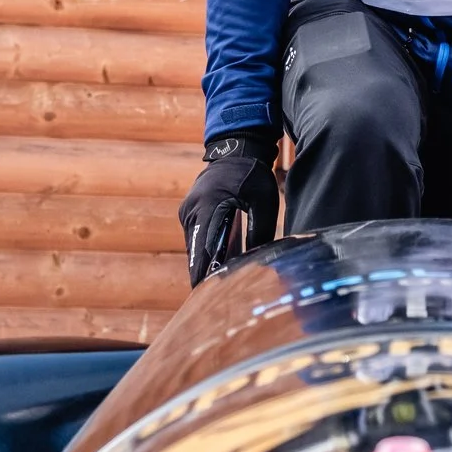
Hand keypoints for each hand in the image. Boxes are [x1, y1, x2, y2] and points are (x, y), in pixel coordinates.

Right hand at [179, 131, 278, 285]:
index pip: (204, 249)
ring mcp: (188, 212)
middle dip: (204, 275)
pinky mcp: (191, 213)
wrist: (236, 149)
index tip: (204, 296)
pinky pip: (198, 238)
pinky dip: (207, 252)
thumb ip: (259, 231)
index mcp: (208, 207)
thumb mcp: (263, 202)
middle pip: (196, 252)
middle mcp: (192, 212)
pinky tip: (220, 269)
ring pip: (195, 247)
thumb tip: (258, 261)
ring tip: (216, 290)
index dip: (204, 274)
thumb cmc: (252, 174)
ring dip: (206, 265)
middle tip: (210, 302)